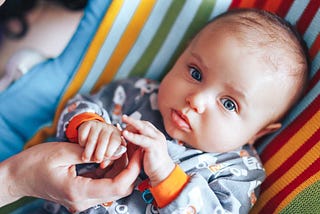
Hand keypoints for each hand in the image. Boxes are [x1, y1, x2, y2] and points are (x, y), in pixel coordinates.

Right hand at [0, 142, 141, 210]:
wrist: (18, 176)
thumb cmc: (35, 162)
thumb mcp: (63, 152)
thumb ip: (92, 152)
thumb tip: (116, 150)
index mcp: (78, 192)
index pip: (117, 185)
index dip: (133, 168)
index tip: (138, 151)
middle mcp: (83, 200)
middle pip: (119, 188)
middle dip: (131, 167)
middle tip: (134, 147)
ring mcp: (83, 199)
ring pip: (114, 186)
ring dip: (122, 168)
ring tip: (125, 148)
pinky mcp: (82, 193)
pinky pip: (104, 183)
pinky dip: (111, 170)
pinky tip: (113, 155)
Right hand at [78, 120, 123, 165]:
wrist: (95, 130)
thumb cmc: (105, 144)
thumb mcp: (110, 150)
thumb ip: (109, 158)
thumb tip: (103, 165)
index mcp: (117, 134)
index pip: (115, 141)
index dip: (111, 150)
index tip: (106, 156)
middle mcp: (108, 127)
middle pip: (103, 141)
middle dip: (99, 152)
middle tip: (96, 160)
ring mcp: (98, 125)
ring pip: (92, 140)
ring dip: (88, 151)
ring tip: (85, 159)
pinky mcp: (88, 124)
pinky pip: (84, 135)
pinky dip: (82, 143)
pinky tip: (83, 146)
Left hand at [122, 115, 174, 185]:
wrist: (162, 173)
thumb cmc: (151, 163)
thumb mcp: (141, 149)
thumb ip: (134, 141)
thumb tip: (123, 134)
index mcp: (155, 135)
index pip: (144, 124)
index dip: (134, 122)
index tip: (125, 122)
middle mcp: (157, 135)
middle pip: (144, 124)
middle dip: (133, 120)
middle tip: (123, 117)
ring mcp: (157, 140)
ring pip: (143, 128)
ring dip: (132, 124)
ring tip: (123, 121)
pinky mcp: (154, 146)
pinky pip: (142, 139)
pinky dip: (132, 136)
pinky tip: (125, 134)